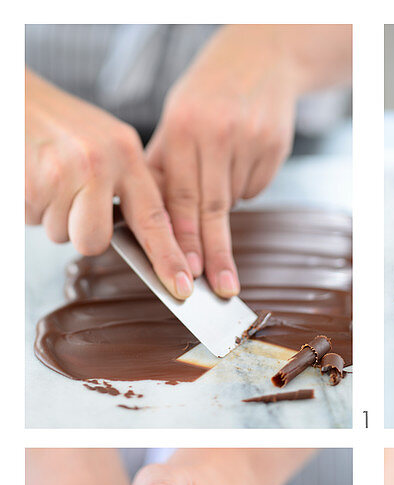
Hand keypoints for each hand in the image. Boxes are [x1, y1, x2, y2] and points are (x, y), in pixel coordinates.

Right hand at [25, 70, 192, 298]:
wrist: (12, 94)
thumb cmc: (60, 124)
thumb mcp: (106, 143)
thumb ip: (128, 184)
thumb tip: (152, 237)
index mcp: (126, 153)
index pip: (155, 218)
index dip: (168, 257)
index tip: (183, 286)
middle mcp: (99, 162)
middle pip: (95, 241)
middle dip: (80, 233)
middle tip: (70, 202)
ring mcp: (62, 171)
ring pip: (60, 234)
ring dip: (50, 215)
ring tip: (47, 178)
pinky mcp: (29, 180)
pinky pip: (31, 219)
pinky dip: (27, 206)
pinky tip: (29, 176)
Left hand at [146, 26, 299, 296]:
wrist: (260, 60)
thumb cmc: (207, 97)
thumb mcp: (176, 120)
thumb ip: (164, 168)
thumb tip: (148, 223)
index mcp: (181, 129)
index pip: (180, 198)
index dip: (184, 239)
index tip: (187, 274)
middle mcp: (214, 134)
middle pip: (213, 209)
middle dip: (214, 253)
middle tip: (219, 288)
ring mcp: (248, 140)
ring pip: (236, 199)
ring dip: (226, 204)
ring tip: (224, 174)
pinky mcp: (275, 146)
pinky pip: (256, 188)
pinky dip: (246, 186)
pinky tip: (243, 161)